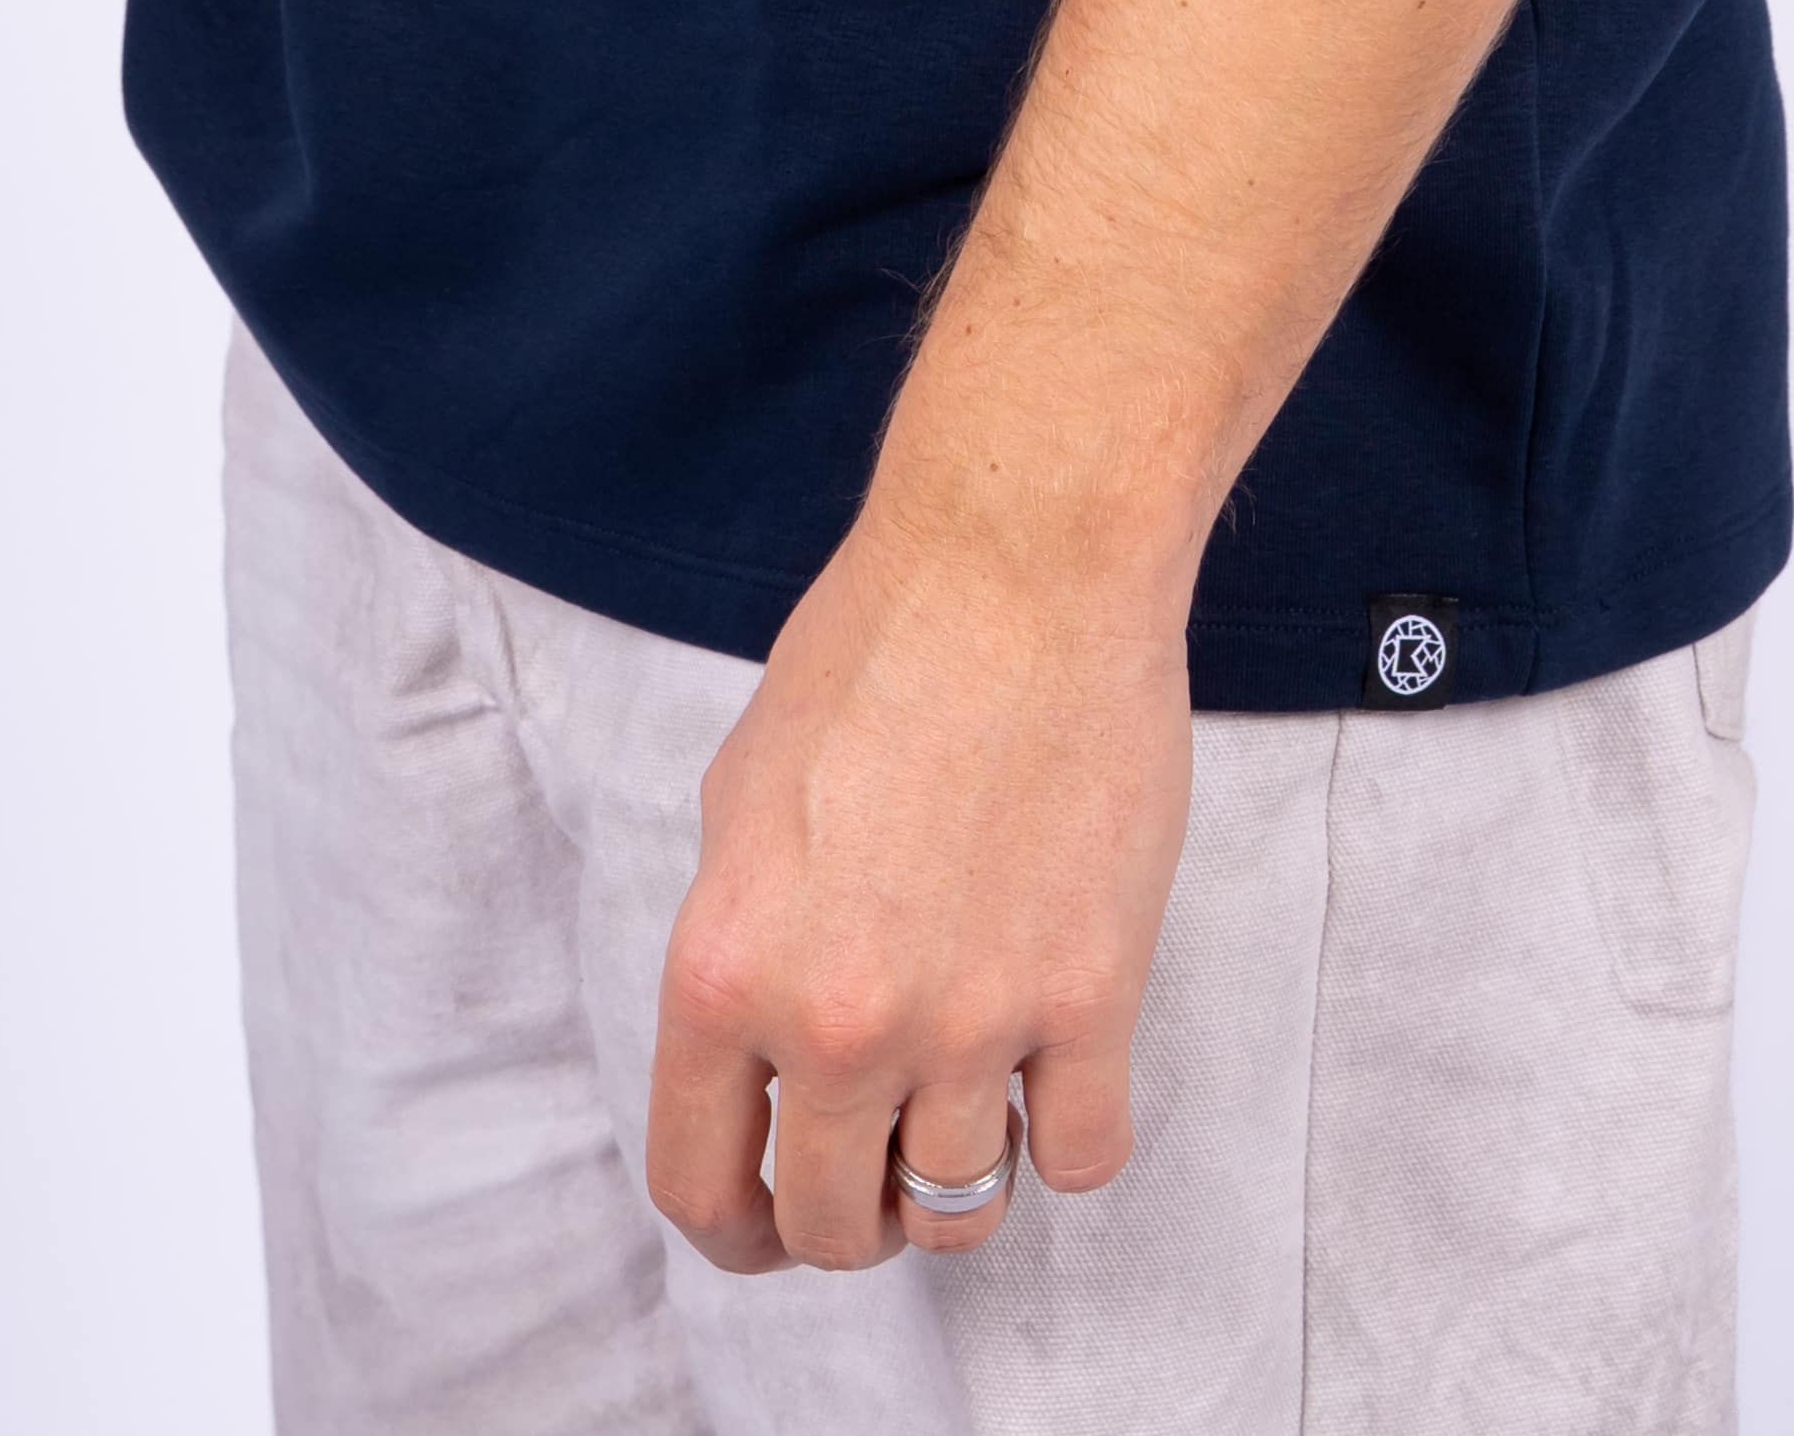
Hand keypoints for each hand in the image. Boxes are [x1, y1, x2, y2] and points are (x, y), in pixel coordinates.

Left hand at [645, 487, 1193, 1273]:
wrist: (1019, 565)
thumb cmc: (878, 649)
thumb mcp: (743, 802)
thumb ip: (745, 949)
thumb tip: (761, 1060)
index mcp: (727, 969)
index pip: (702, 1188)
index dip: (734, 1229)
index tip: (767, 1220)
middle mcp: (839, 1021)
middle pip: (833, 1227)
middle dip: (849, 1215)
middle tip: (877, 1161)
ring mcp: (971, 1019)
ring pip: (958, 1212)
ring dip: (957, 1172)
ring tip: (969, 1093)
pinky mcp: (1091, 996)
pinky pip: (1080, 1158)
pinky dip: (1068, 1133)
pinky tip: (1057, 1064)